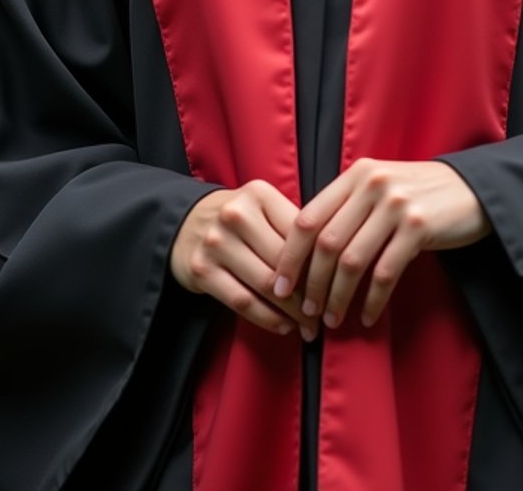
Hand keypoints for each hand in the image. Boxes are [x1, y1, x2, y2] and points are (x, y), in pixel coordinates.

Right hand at [170, 181, 320, 341]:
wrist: (186, 222)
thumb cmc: (240, 219)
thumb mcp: (264, 208)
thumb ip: (294, 227)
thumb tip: (334, 263)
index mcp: (259, 195)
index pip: (300, 233)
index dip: (321, 263)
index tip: (336, 284)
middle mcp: (236, 215)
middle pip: (284, 261)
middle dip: (310, 292)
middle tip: (326, 313)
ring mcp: (216, 242)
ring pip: (265, 284)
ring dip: (292, 311)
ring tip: (309, 325)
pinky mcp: (202, 270)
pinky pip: (242, 302)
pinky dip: (268, 318)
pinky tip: (284, 326)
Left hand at [270, 159, 489, 331]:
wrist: (472, 190)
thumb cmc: (418, 194)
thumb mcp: (378, 187)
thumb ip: (346, 207)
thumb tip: (305, 249)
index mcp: (355, 175)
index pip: (308, 218)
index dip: (290, 256)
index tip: (280, 286)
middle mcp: (372, 185)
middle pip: (327, 243)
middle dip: (311, 283)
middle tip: (305, 312)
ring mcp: (396, 205)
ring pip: (353, 261)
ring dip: (338, 296)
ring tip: (332, 319)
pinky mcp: (419, 227)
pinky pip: (385, 272)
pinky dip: (372, 299)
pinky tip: (366, 316)